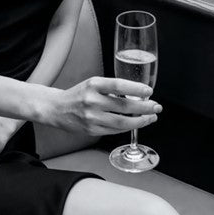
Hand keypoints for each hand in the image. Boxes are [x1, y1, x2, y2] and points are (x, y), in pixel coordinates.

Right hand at [45, 76, 161, 136]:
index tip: (149, 91)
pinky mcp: (92, 130)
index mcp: (93, 85)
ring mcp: (92, 117)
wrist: (57, 109)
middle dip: (144, 107)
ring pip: (122, 122)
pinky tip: (135, 123)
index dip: (136, 88)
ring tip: (150, 118)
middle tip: (156, 107)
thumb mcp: (93, 84)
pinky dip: (128, 127)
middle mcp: (92, 100)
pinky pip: (115, 130)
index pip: (119, 85)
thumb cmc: (78, 95)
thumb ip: (112, 89)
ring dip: (140, 120)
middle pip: (124, 105)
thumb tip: (138, 95)